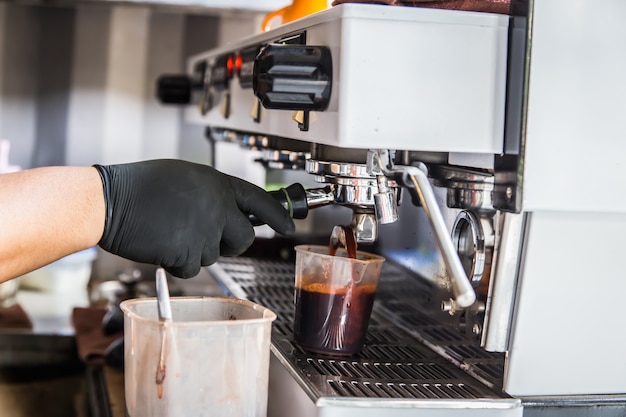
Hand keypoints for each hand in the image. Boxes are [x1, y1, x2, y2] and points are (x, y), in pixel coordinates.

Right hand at [94, 159, 294, 277]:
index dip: (276, 214)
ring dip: (196, 250)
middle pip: (244, 238)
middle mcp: (217, 205)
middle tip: (212, 239)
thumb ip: (211, 195)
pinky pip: (193, 268)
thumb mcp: (185, 178)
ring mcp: (204, 230)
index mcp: (217, 184)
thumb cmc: (141, 187)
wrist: (110, 201)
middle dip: (232, 244)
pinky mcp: (188, 251)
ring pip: (214, 255)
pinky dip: (178, 262)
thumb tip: (228, 213)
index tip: (288, 225)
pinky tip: (162, 243)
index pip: (258, 199)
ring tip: (170, 230)